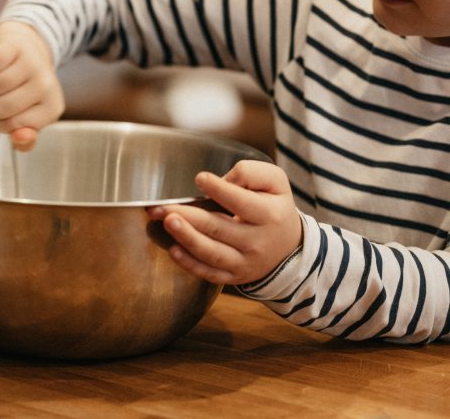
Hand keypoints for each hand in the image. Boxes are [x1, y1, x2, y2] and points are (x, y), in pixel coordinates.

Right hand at [0, 21, 63, 150]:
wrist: (27, 49)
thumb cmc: (25, 88)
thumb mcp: (29, 118)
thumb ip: (25, 139)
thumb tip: (19, 138)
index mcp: (52, 108)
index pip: (10, 127)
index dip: (1, 121)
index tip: (10, 110)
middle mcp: (46, 86)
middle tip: (2, 94)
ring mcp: (32, 64)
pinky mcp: (16, 46)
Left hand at [146, 160, 302, 285]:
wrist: (288, 247)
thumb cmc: (274, 207)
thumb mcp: (275, 183)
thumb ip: (251, 173)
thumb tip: (224, 180)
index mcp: (269, 215)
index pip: (241, 202)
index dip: (220, 190)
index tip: (200, 178)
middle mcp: (257, 242)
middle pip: (219, 228)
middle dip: (189, 216)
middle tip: (163, 207)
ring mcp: (244, 262)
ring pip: (212, 253)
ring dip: (187, 238)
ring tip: (168, 222)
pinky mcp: (233, 276)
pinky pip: (209, 273)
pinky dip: (190, 264)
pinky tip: (173, 250)